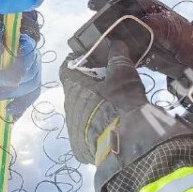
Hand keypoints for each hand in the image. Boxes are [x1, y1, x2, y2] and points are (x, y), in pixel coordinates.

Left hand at [0, 22, 42, 118]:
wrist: (9, 47)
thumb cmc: (1, 44)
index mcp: (28, 47)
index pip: (24, 63)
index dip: (7, 75)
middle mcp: (36, 61)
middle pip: (27, 79)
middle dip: (7, 90)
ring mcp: (38, 74)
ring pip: (31, 90)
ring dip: (14, 100)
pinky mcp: (35, 85)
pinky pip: (32, 98)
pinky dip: (22, 107)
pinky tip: (12, 117)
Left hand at [60, 42, 183, 170]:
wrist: (126, 142)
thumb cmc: (120, 102)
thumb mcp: (124, 74)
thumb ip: (118, 57)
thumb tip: (116, 43)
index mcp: (72, 86)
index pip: (66, 68)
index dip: (78, 63)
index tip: (92, 62)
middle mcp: (67, 106)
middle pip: (75, 92)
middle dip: (89, 88)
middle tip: (108, 87)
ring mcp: (72, 129)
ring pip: (80, 114)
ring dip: (93, 110)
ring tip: (113, 111)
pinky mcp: (80, 148)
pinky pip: (86, 134)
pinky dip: (96, 130)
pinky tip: (112, 129)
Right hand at [84, 0, 192, 80]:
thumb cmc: (185, 35)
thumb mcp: (167, 26)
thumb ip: (148, 24)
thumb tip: (128, 25)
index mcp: (146, 7)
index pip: (122, 0)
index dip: (106, 1)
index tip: (92, 3)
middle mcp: (140, 20)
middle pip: (116, 18)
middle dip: (102, 22)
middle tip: (88, 28)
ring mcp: (140, 35)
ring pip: (118, 35)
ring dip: (106, 40)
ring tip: (90, 44)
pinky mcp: (141, 51)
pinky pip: (124, 51)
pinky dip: (115, 54)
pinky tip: (103, 59)